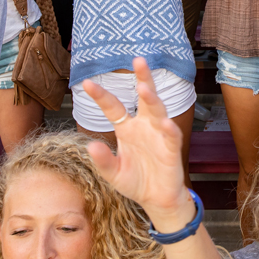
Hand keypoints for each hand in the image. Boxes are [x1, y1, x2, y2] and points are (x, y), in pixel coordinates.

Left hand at [82, 58, 192, 223]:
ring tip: (144, 88)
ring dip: (152, 99)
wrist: (156, 199)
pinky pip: (171, 136)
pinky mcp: (171, 149)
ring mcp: (159, 135)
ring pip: (158, 110)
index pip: (113, 107)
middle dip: (143, 78)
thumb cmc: (135, 181)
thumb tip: (91, 145)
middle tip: (138, 59)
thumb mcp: (113, 174)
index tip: (86, 83)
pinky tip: (165, 124)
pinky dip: (168, 130)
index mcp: (127, 129)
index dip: (101, 96)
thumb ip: (102, 161)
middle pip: (144, 97)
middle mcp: (144, 126)